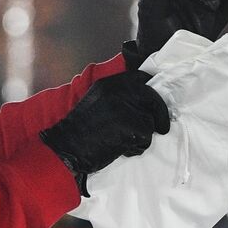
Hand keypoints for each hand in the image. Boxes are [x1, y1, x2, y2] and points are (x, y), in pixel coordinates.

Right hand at [40, 71, 170, 183]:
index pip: (141, 78)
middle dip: (159, 113)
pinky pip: (146, 137)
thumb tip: (141, 102)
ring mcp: (125, 108)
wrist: (65, 149)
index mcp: (108, 84)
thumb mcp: (95, 102)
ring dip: (142, 134)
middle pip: (152, 98)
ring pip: (150, 121)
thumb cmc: (78, 132)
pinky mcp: (131, 126)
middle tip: (162, 127)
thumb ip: (116, 97)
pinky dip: (137, 147)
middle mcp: (118, 92)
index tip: (154, 103)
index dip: (151, 90)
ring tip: (124, 141)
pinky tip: (122, 149)